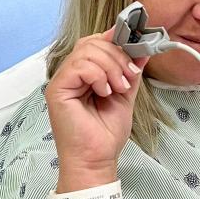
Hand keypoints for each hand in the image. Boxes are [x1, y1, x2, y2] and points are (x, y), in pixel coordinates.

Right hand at [45, 28, 148, 187]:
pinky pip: (79, 66)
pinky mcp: (57, 89)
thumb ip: (130, 72)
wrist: (96, 159)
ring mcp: (63, 81)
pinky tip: (104, 92)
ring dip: (111, 67)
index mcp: (85, 73)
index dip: (115, 39)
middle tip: (128, 78)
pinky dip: (98, 76)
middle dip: (117, 56)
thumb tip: (142, 50)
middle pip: (91, 43)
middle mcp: (71, 74)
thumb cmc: (106, 134)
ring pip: (87, 52)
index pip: (95, 43)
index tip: (136, 47)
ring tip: (118, 89)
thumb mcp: (125, 95)